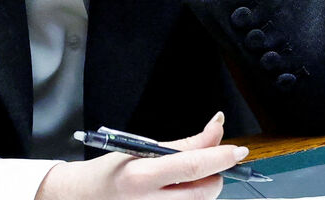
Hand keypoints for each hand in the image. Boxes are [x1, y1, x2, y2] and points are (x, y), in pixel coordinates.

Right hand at [35, 112, 245, 199]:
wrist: (85, 196)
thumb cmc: (109, 171)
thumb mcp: (138, 148)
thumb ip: (181, 145)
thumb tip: (215, 132)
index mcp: (142, 176)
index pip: (193, 166)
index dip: (220, 156)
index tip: (238, 149)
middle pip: (207, 190)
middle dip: (215, 173)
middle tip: (205, 160)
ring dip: (203, 185)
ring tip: (180, 177)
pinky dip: (192, 195)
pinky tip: (176, 190)